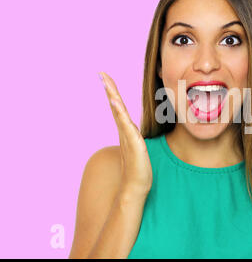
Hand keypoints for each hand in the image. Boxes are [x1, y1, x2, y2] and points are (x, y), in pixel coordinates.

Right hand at [99, 72, 152, 193]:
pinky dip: (119, 112)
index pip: (118, 107)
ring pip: (119, 112)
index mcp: (126, 131)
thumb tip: (134, 134)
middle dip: (109, 89)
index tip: (106, 78)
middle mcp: (124, 131)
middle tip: (102, 74)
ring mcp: (127, 136)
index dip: (113, 93)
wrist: (136, 187)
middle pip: (115, 106)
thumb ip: (134, 139)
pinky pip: (125, 125)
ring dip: (113, 96)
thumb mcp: (138, 148)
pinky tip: (115, 102)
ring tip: (106, 82)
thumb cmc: (138, 170)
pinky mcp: (133, 143)